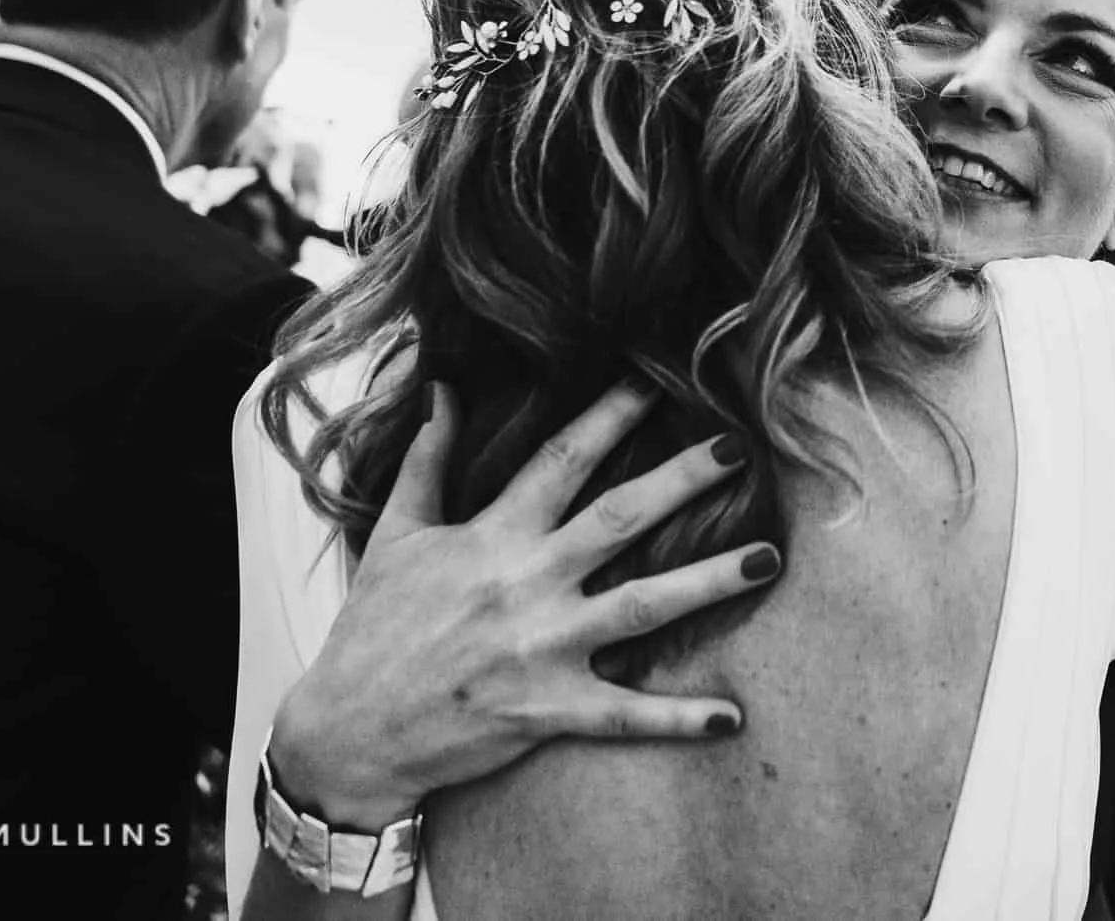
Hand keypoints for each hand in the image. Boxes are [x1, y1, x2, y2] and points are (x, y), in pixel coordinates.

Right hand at [266, 378, 781, 824]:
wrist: (346, 733)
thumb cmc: (373, 630)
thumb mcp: (393, 535)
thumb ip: (426, 460)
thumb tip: (441, 390)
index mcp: (491, 537)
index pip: (561, 461)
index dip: (610, 415)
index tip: (656, 380)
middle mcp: (525, 584)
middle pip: (619, 519)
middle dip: (682, 480)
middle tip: (739, 447)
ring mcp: (541, 648)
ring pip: (642, 606)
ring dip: (710, 582)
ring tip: (767, 559)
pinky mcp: (548, 709)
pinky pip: (624, 715)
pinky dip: (678, 718)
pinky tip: (731, 718)